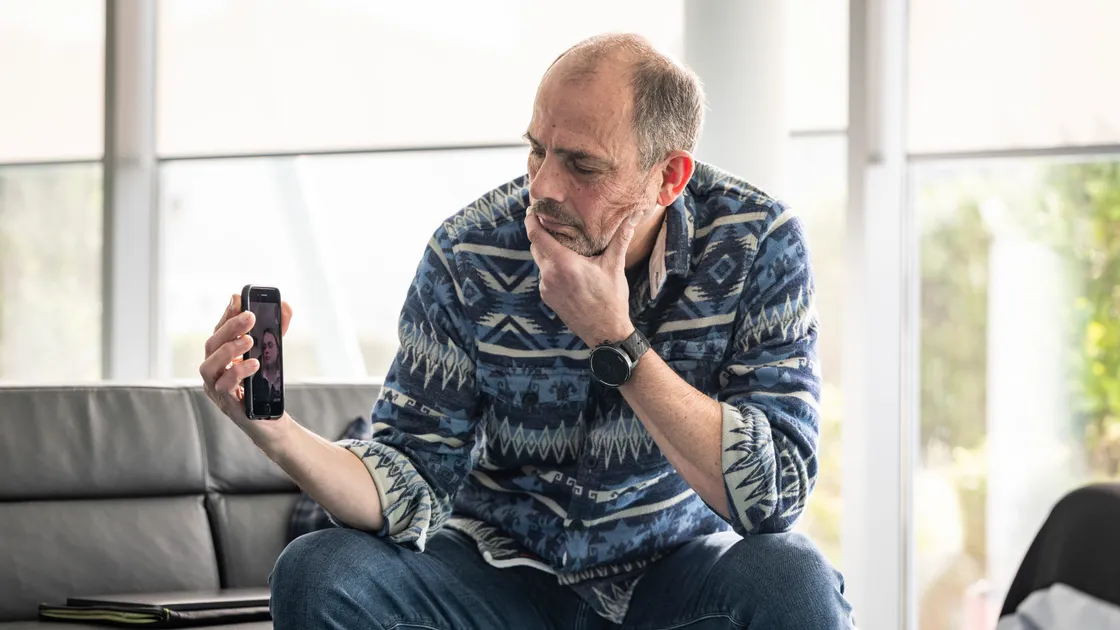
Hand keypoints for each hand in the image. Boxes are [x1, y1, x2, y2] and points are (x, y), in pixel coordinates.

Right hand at [199, 293, 292, 445]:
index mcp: (221, 357)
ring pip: (209, 365)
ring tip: (249, 340)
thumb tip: (286, 306)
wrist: (271, 420)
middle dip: (230, 328)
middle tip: (250, 316)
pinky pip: (224, 387)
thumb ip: (277, 330)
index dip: (226, 314)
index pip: (219, 331)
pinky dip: (237, 373)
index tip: (237, 298)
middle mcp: (214, 371)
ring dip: (229, 349)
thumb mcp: (272, 353)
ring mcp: (216, 389)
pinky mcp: (226, 404)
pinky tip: (253, 363)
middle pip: (212, 345)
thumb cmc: (265, 386)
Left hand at [525, 209, 639, 346]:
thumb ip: (621, 239)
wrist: (605, 332)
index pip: (536, 235)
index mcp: (563, 264)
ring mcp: (546, 288)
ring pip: (540, 262)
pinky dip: (551, 267)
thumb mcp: (615, 266)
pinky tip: (566, 266)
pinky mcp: (547, 298)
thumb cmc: (611, 299)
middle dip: (540, 233)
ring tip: (562, 243)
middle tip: (550, 222)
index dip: (531, 220)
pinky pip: (545, 276)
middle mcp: (549, 275)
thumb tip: (633, 216)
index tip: (532, 209)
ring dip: (547, 251)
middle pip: (536, 246)